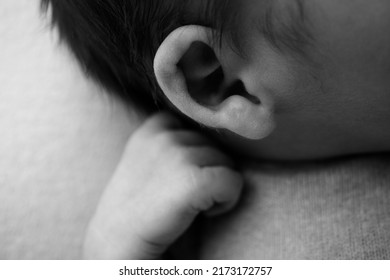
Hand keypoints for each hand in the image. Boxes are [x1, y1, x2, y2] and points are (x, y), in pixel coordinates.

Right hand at [83, 112, 242, 258]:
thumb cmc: (138, 207)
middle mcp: (165, 135)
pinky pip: (233, 181)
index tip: (178, 178)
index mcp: (152, 128)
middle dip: (207, 170)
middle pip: (214, 145)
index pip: (196, 128)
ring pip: (226, 162)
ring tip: (189, 204)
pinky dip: (227, 201)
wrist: (117, 243)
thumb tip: (213, 140)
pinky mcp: (193, 180)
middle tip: (182, 195)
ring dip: (216, 186)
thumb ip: (172, 143)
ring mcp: (179, 155)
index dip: (196, 154)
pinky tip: (203, 213)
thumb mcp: (146, 160)